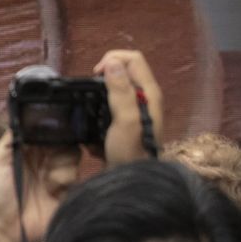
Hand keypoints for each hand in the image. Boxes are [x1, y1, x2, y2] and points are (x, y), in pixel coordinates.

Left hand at [0, 131, 81, 241]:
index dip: (50, 127)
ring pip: (73, 154)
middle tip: (48, 155)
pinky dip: (66, 178)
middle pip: (62, 139)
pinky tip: (53, 188)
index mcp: (27, 150)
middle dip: (59, 144)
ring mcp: (56, 174)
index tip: (52, 127)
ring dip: (61, 163)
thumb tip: (21, 117)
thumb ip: (10, 139)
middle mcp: (44, 159)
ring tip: (47, 179)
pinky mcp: (68, 190)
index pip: (44, 130)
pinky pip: (77, 175)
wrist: (6, 228)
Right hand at [93, 49, 162, 165]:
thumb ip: (121, 91)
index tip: (95, 76)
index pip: (133, 58)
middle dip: (103, 77)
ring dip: (98, 94)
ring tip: (91, 110)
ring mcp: (134, 110)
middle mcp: (144, 98)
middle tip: (91, 94)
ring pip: (113, 88)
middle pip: (123, 71)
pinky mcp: (123, 122)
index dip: (112, 60)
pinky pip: (107, 105)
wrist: (132, 182)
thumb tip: (112, 62)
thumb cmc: (131, 153)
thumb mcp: (126, 121)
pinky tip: (93, 122)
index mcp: (149, 93)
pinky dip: (97, 108)